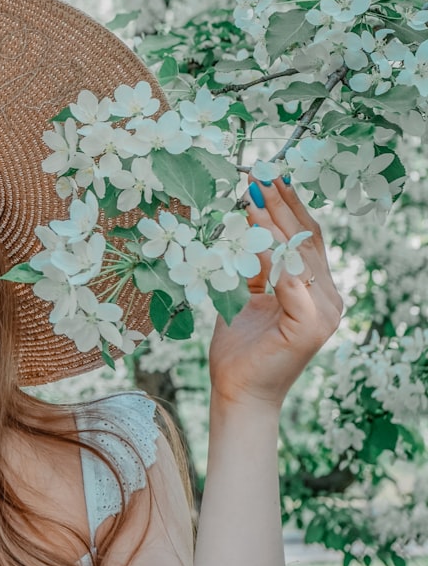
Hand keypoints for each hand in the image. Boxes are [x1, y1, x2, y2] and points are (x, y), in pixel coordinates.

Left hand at [208, 177, 343, 411]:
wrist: (238, 391)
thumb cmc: (241, 348)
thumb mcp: (246, 297)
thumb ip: (254, 268)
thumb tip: (246, 234)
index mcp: (316, 290)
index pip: (306, 239)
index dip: (289, 207)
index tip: (269, 178)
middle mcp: (328, 298)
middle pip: (305, 240)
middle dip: (282, 204)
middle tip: (260, 174)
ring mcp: (324, 311)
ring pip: (297, 254)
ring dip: (273, 220)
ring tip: (252, 192)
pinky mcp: (310, 324)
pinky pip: (287, 279)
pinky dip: (269, 252)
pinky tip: (253, 230)